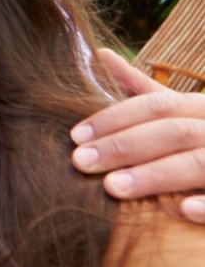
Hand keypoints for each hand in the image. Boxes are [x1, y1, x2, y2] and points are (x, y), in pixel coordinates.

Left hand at [73, 49, 204, 222]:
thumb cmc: (204, 138)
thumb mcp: (182, 110)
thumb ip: (145, 90)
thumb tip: (102, 55)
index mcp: (203, 108)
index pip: (157, 105)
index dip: (115, 118)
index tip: (75, 137)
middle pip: (174, 131)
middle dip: (125, 145)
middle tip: (80, 162)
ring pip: (200, 162)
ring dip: (157, 174)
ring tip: (112, 187)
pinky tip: (182, 211)